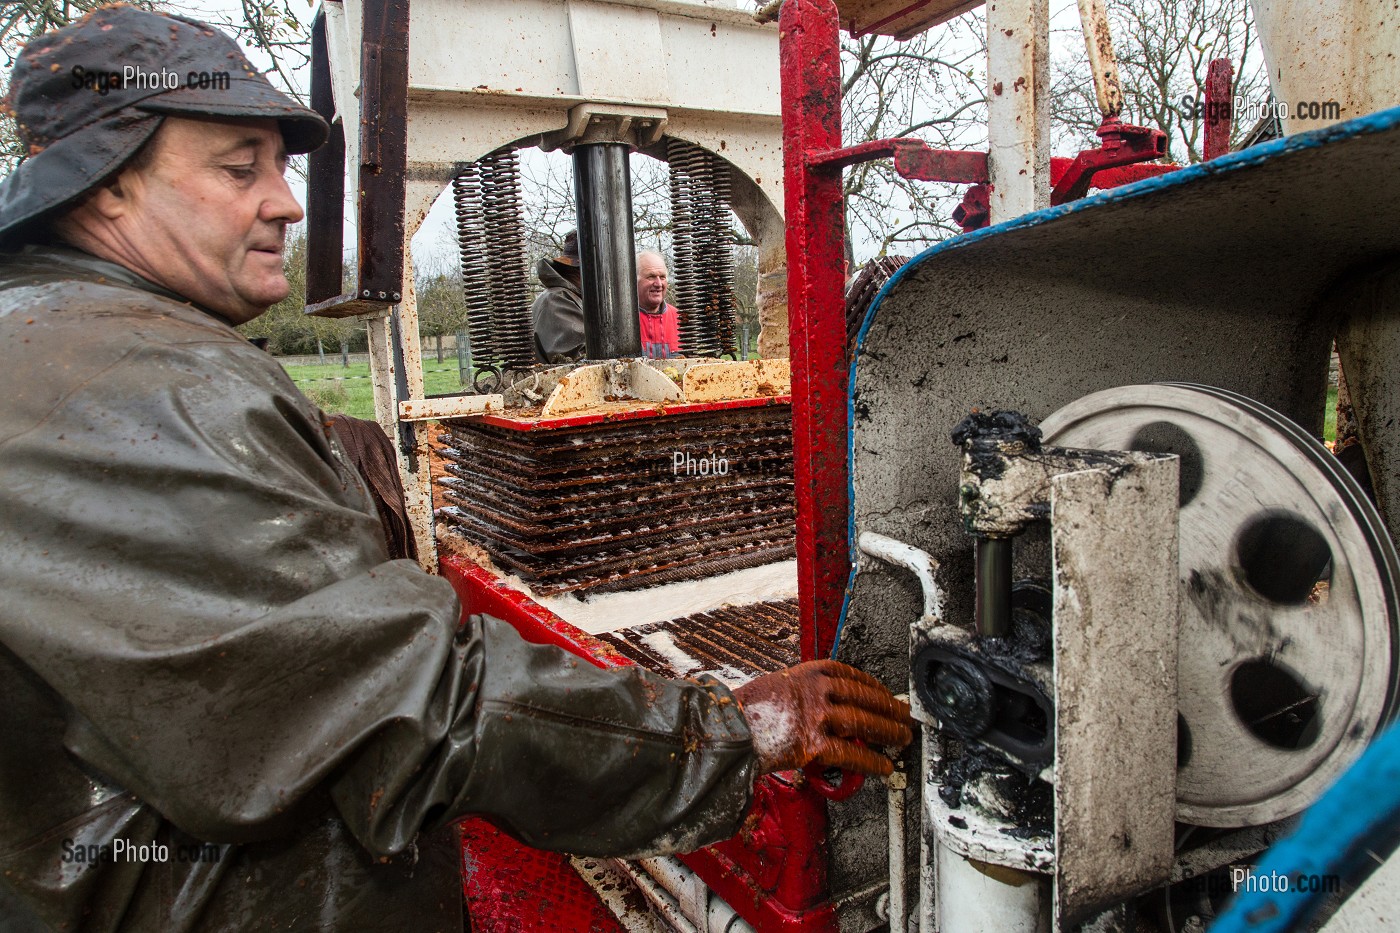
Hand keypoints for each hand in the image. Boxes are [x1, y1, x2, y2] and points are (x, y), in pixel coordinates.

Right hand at [732, 660, 914, 776]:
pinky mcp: (814, 744)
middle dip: (889, 707)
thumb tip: (823, 709)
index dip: (871, 684)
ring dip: (888, 731)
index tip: (883, 692)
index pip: (849, 674)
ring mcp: (817, 716)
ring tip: (903, 738)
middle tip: (905, 715)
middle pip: (863, 697)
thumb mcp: (775, 687)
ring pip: (863, 722)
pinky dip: (872, 761)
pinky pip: (851, 753)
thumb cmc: (745, 712)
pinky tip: (885, 766)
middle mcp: (816, 691)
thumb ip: (801, 694)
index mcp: (806, 673)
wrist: (727, 730)